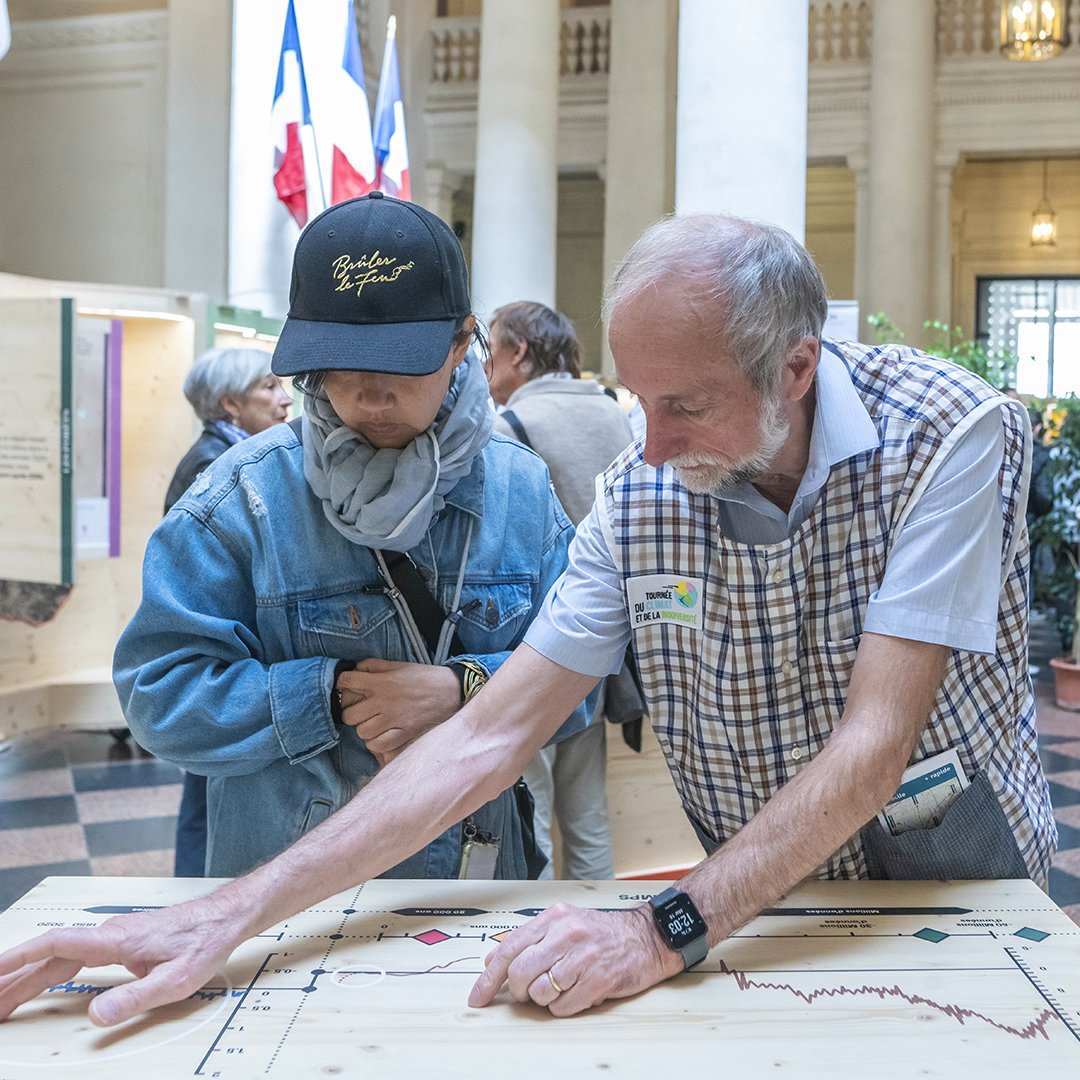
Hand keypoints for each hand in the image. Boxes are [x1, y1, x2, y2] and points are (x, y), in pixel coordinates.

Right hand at [0, 894, 243, 1025]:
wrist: (226, 916)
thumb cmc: (205, 942)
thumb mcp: (177, 980)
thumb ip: (136, 999)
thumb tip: (95, 1017)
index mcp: (116, 941)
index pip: (56, 945)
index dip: (19, 958)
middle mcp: (109, 933)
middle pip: (50, 957)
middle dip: (13, 981)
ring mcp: (114, 935)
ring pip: (61, 957)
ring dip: (28, 978)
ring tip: (2, 1003)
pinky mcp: (121, 941)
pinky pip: (75, 956)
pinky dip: (51, 972)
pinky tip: (40, 984)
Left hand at [337, 659, 460, 762]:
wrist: (452, 690)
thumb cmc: (425, 677)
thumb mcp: (399, 665)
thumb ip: (375, 665)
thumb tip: (355, 669)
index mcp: (382, 681)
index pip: (347, 681)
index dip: (342, 683)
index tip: (345, 686)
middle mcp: (384, 701)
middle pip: (349, 714)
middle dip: (351, 712)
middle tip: (360, 711)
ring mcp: (394, 719)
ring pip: (362, 732)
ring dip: (365, 728)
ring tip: (373, 724)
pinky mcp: (404, 733)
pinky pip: (378, 745)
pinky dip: (377, 742)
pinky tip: (382, 735)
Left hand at [468, 902, 683, 1016]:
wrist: (646, 937)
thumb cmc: (602, 932)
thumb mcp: (564, 923)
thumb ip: (530, 938)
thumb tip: (493, 959)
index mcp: (553, 918)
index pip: (509, 948)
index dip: (489, 976)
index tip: (477, 996)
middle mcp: (566, 934)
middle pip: (520, 973)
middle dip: (519, 991)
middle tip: (529, 992)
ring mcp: (583, 957)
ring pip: (540, 993)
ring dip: (545, 999)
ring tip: (561, 987)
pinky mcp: (598, 980)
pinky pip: (563, 1007)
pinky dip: (564, 1007)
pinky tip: (576, 993)